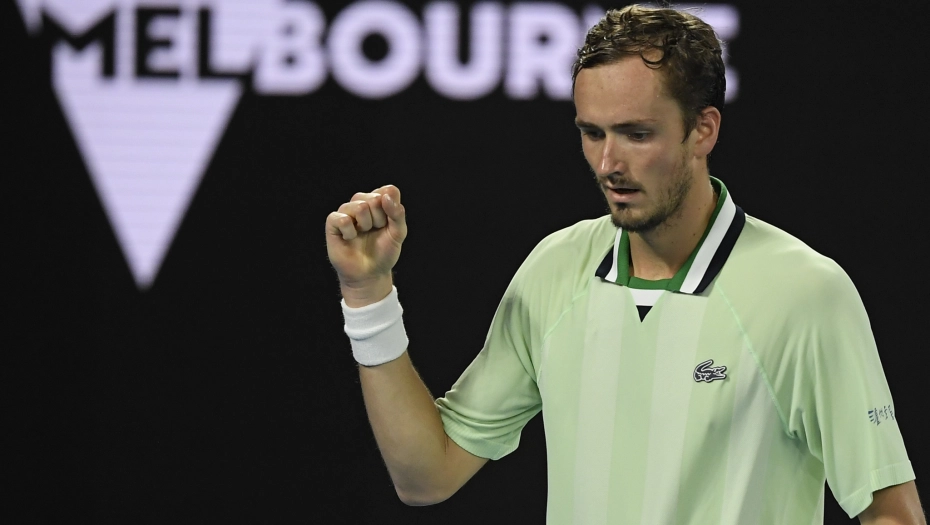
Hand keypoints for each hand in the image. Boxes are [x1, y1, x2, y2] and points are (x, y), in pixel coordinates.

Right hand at [326, 185, 406, 305]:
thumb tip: (386, 195)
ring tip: (362, 234)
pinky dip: (350, 231)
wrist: (369, 274)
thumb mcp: (398, 234)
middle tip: (375, 231)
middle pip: (374, 198)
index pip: (388, 191)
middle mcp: (362, 203)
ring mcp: (347, 212)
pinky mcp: (333, 223)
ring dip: (365, 225)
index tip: (389, 224)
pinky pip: (342, 218)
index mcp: (379, 202)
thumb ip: (397, 214)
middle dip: (379, 219)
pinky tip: (350, 238)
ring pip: (359, 206)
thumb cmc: (383, 253)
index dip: (391, 209)